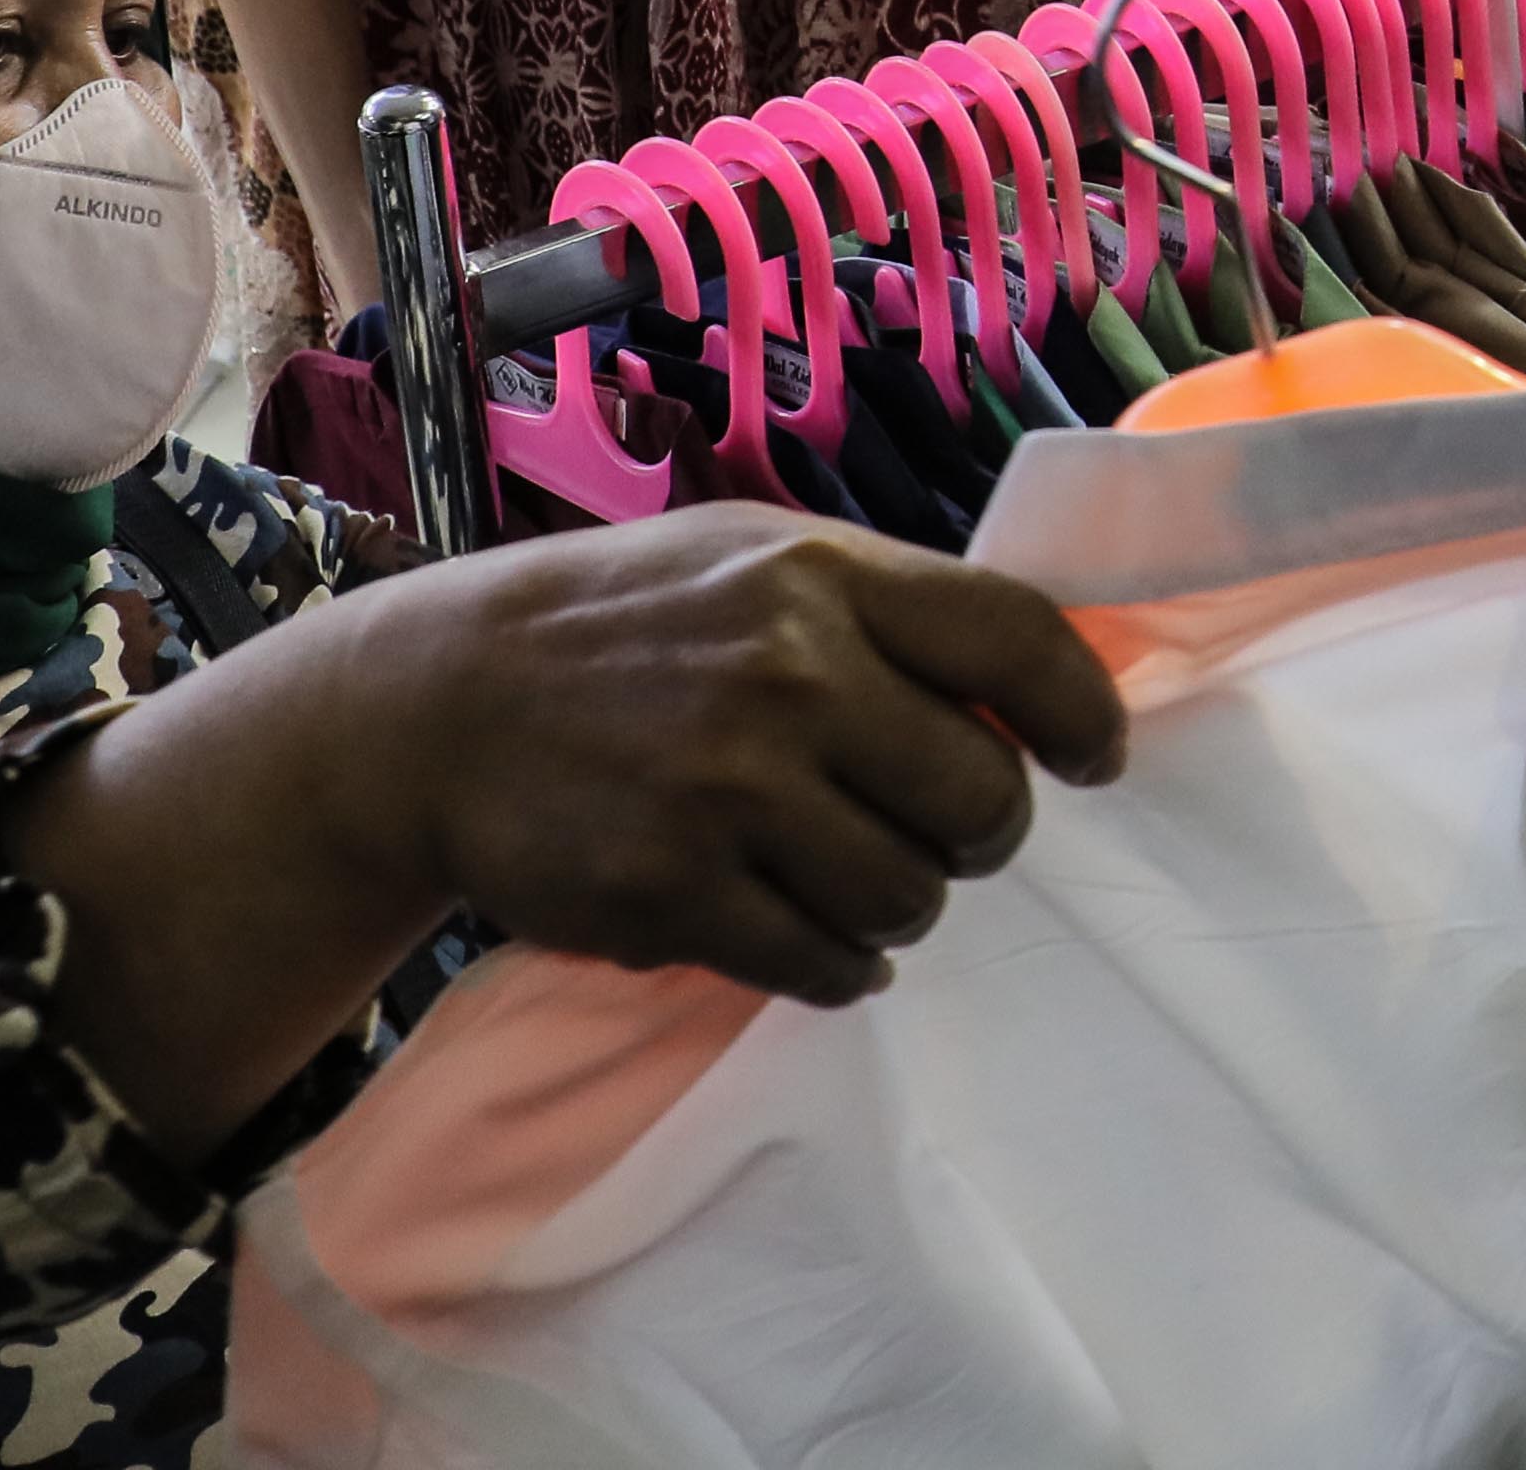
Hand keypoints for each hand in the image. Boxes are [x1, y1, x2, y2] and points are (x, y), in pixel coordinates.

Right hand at [342, 508, 1126, 1000]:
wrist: (434, 708)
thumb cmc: (624, 628)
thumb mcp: (754, 560)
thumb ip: (889, 611)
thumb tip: (1041, 682)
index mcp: (823, 578)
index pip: (1018, 642)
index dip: (1081, 713)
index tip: (1092, 759)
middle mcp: (789, 677)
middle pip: (983, 800)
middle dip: (980, 834)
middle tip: (941, 832)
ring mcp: (728, 791)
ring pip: (910, 899)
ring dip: (901, 905)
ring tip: (851, 877)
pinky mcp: (673, 893)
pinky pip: (822, 965)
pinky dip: (836, 965)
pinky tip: (808, 933)